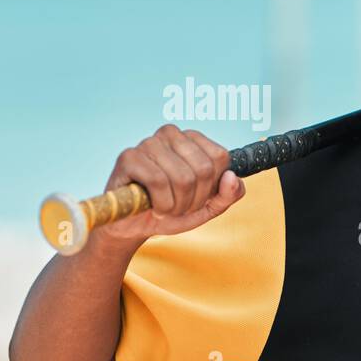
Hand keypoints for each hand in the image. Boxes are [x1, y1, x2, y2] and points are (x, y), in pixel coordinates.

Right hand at [92, 125, 244, 246]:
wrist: (134, 226)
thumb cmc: (170, 211)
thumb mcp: (206, 208)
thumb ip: (227, 195)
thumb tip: (232, 178)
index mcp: (191, 139)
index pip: (219, 158)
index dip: (211, 188)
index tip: (196, 198)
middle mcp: (170, 134)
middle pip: (203, 170)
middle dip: (194, 200)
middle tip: (178, 207)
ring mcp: (148, 143)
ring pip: (182, 177)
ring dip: (176, 206)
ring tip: (164, 208)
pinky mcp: (128, 157)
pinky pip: (158, 182)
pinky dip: (161, 204)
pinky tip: (153, 207)